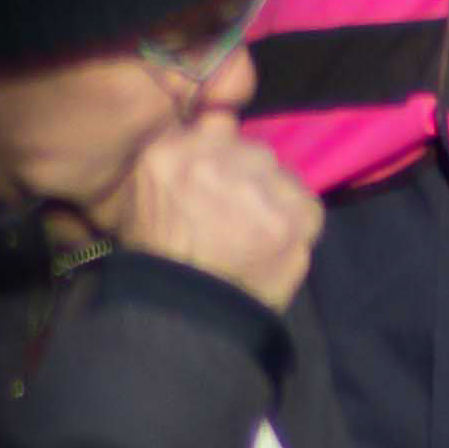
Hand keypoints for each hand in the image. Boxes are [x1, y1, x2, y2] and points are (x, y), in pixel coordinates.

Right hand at [114, 116, 321, 310]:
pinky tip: (279, 243)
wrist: (183, 319)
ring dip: (275, 199)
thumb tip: (214, 132)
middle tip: (240, 214)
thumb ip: (174, 165)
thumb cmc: (156, 263)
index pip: (215, 128)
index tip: (221, 182)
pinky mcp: (290, 216)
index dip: (223, 157)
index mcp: (167, 152)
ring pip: (281, 176)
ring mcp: (255, 185)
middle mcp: (212, 158)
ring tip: (261, 232)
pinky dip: (298, 222)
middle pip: (252, 151)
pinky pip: (307, 205)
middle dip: (250, 177)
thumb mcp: (141, 202)